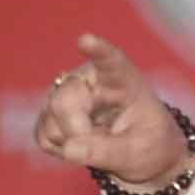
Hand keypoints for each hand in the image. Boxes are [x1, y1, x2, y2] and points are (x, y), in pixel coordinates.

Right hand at [34, 34, 190, 185]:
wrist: (143, 154)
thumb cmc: (150, 145)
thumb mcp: (140, 152)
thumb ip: (108, 151)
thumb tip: (70, 149)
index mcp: (123, 81)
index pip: (111, 61)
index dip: (98, 50)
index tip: (86, 40)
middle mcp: (91, 80)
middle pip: (64, 100)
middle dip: (76, 131)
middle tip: (101, 148)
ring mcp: (69, 94)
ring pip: (51, 120)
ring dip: (71, 143)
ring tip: (100, 143)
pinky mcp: (52, 114)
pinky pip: (43, 134)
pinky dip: (61, 148)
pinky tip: (82, 146)